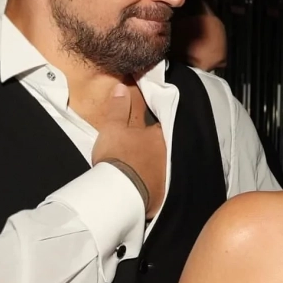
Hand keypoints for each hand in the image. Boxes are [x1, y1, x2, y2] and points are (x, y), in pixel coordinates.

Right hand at [92, 83, 166, 216]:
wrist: (121, 192)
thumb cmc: (119, 155)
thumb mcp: (113, 126)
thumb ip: (118, 107)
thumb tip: (122, 87)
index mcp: (159, 136)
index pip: (159, 125)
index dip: (151, 126)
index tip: (144, 128)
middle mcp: (168, 155)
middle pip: (163, 147)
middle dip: (154, 148)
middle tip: (142, 150)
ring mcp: (167, 176)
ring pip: (163, 167)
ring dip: (155, 167)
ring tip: (143, 169)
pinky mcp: (162, 195)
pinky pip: (159, 187)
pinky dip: (154, 185)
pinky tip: (145, 187)